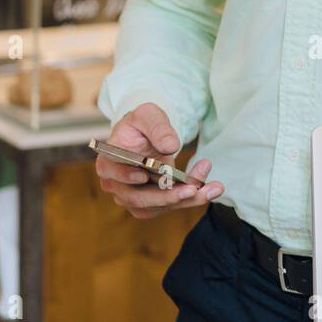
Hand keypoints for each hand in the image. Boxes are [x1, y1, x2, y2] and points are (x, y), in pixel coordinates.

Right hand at [94, 102, 224, 219]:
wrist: (145, 135)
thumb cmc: (142, 124)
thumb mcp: (148, 115)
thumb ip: (158, 128)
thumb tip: (170, 146)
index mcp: (109, 162)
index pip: (115, 174)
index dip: (129, 177)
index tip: (147, 176)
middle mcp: (116, 185)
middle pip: (139, 199)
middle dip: (169, 195)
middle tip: (194, 188)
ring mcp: (131, 198)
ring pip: (158, 206)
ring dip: (187, 200)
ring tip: (213, 188)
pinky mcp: (149, 204)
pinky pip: (169, 205)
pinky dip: (190, 199)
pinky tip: (210, 189)